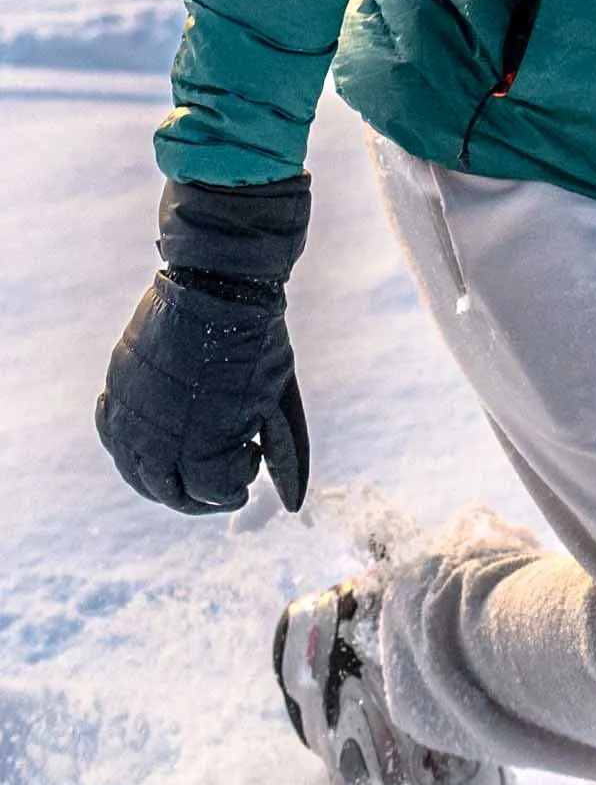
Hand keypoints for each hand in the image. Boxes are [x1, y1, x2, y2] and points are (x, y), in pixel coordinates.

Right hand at [96, 173, 311, 515]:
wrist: (217, 283)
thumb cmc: (256, 340)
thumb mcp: (276, 397)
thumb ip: (281, 450)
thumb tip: (293, 501)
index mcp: (204, 443)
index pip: (212, 491)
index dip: (234, 486)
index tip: (250, 465)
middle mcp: (160, 438)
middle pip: (171, 493)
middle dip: (200, 496)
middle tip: (220, 483)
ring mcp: (131, 414)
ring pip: (136, 472)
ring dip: (161, 481)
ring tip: (187, 472)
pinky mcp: (115, 389)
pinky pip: (113, 436)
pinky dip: (130, 450)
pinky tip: (149, 447)